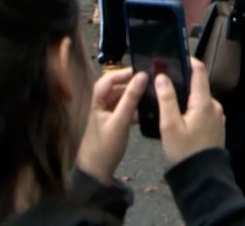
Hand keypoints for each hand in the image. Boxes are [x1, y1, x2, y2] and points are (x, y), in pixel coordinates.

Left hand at [76, 69, 147, 184]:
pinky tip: (143, 114)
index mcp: (94, 100)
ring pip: (119, 99)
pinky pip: (120, 109)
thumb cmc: (105, 147)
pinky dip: (130, 109)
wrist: (96, 172)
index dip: (125, 73)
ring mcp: (101, 113)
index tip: (143, 72)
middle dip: (131, 86)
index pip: (109, 78)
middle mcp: (96, 104)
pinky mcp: (107, 122)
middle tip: (150, 84)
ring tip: (149, 98)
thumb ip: (131, 98)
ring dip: (132, 98)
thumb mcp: (120, 121)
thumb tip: (142, 76)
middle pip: (115, 88)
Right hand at [157, 59, 223, 164]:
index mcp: (204, 102)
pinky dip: (192, 110)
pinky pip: (203, 112)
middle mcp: (214, 106)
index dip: (188, 61)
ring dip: (186, 99)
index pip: (199, 71)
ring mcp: (217, 117)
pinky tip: (179, 119)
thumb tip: (162, 77)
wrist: (201, 177)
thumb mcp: (170, 125)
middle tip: (163, 85)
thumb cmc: (184, 151)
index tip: (174, 58)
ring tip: (168, 104)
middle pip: (198, 86)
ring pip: (200, 100)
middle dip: (182, 83)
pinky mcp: (216, 127)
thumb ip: (167, 99)